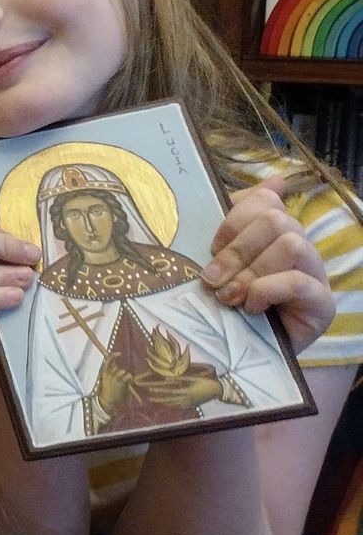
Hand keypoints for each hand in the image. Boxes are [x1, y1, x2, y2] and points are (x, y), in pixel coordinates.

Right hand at [96, 359, 133, 414]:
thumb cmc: (107, 394)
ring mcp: (114, 378)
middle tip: (123, 381)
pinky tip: (128, 384)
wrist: (106, 403)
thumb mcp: (106, 383)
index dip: (113, 356)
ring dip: (126, 377)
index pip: (107, 362)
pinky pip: (127, 376)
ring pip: (123, 372)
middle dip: (122, 373)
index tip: (118, 353)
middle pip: (118, 368)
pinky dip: (129, 379)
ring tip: (124, 384)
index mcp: (103, 374)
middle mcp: (108, 375)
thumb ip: (111, 375)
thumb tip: (117, 369)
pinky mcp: (120, 382)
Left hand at [134, 367, 223, 409]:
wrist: (218, 390)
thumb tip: (169, 377)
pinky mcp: (191, 405)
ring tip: (152, 400)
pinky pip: (179, 407)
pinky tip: (165, 405)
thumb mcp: (195, 378)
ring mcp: (189, 403)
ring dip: (162, 402)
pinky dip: (171, 406)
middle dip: (158, 397)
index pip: (169, 391)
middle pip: (169, 399)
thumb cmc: (207, 381)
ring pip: (172, 404)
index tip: (150, 388)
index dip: (159, 390)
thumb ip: (182, 378)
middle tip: (147, 396)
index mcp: (187, 391)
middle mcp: (187, 399)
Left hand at [203, 173, 333, 348]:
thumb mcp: (227, 262)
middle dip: (237, 249)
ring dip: (251, 271)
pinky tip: (252, 307)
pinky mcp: (321, 302)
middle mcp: (299, 246)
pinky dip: (267, 290)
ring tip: (230, 296)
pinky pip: (297, 281)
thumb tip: (274, 181)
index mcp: (275, 233)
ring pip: (291, 244)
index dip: (234, 220)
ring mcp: (314, 273)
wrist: (250, 353)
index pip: (265, 202)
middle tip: (212, 278)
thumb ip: (237, 224)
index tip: (212, 247)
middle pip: (277, 220)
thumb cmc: (234, 304)